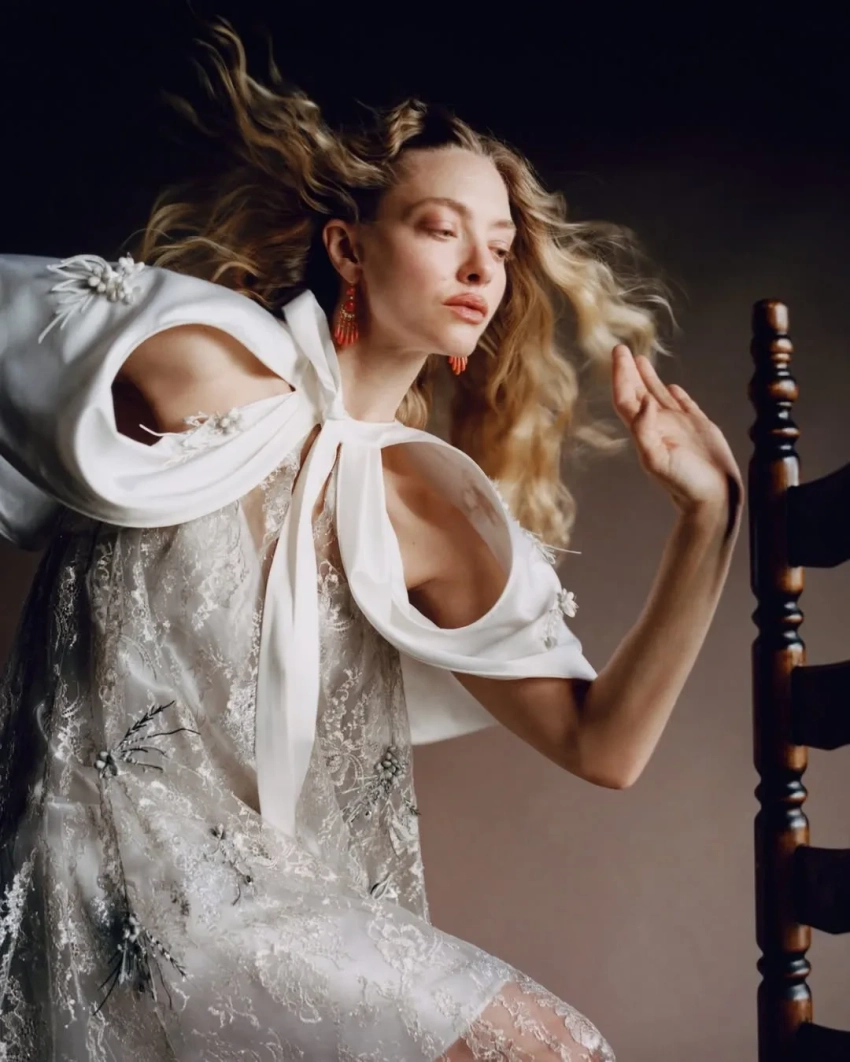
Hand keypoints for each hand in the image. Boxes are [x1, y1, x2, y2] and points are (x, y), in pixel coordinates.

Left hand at [611, 344, 743, 516]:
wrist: (714, 498)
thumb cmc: (684, 484)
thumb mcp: (658, 459)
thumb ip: (645, 431)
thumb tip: (643, 402)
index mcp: (646, 431)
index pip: (626, 398)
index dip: (620, 375)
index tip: (618, 352)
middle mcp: (658, 426)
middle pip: (637, 392)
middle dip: (628, 371)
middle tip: (621, 348)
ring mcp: (678, 427)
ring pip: (658, 395)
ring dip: (647, 378)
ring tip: (640, 359)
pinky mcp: (698, 428)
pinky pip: (683, 405)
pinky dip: (674, 394)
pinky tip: (670, 386)